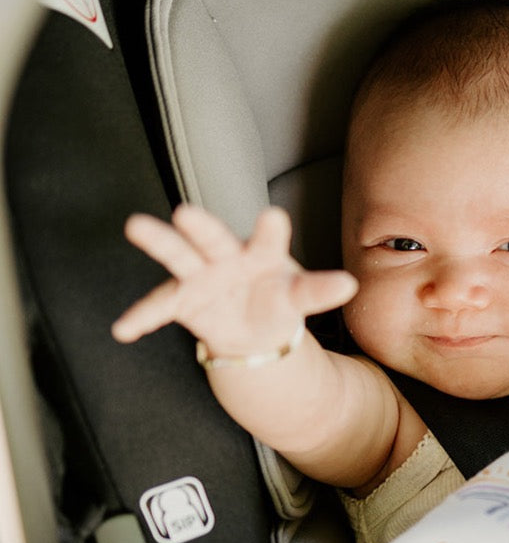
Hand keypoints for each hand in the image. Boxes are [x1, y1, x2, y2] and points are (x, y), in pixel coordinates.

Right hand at [113, 204, 357, 356]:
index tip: (275, 218)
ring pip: (180, 256)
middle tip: (187, 212)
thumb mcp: (299, 297)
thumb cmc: (277, 298)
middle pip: (214, 238)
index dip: (270, 230)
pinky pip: (160, 308)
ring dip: (160, 242)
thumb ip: (319, 290)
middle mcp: (226, 256)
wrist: (253, 325)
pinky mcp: (182, 299)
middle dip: (202, 225)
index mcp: (261, 253)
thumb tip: (350, 284)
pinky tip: (123, 330)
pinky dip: (141, 317)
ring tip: (136, 226)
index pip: (268, 240)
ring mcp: (201, 276)